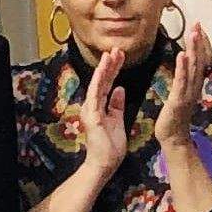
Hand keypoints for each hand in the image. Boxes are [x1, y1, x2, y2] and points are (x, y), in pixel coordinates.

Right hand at [76, 46, 127, 173]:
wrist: (105, 162)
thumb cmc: (111, 145)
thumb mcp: (117, 120)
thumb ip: (117, 105)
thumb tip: (120, 89)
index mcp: (100, 106)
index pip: (108, 83)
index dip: (113, 69)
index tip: (120, 56)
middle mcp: (93, 105)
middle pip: (102, 81)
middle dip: (109, 65)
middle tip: (116, 49)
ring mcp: (91, 109)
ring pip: (97, 84)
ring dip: (104, 69)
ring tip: (110, 54)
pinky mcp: (92, 115)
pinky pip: (96, 95)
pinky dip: (100, 82)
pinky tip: (104, 71)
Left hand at [155, 22, 211, 139]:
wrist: (173, 138)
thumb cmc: (174, 118)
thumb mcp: (180, 96)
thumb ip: (184, 82)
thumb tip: (185, 68)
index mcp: (194, 85)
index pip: (201, 60)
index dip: (201, 44)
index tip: (199, 29)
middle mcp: (195, 87)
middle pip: (199, 61)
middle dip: (199, 42)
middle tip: (198, 25)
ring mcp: (189, 93)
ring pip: (192, 68)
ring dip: (194, 49)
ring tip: (193, 34)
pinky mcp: (179, 100)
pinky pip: (182, 81)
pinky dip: (183, 67)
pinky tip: (183, 54)